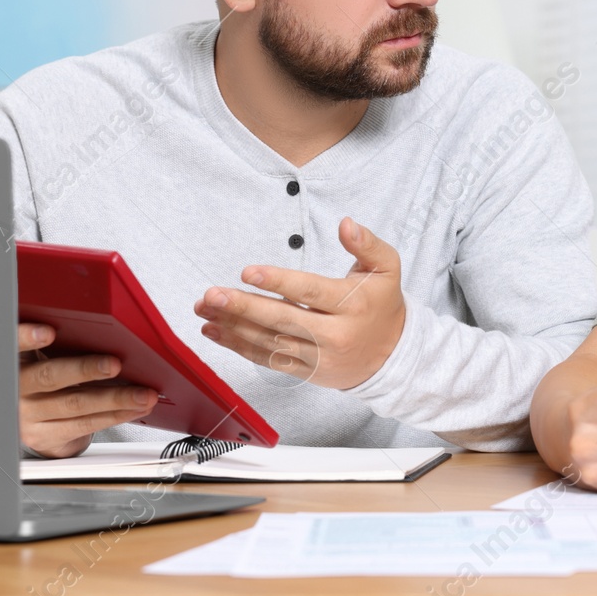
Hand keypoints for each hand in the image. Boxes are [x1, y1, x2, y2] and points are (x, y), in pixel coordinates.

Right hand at [17, 321, 156, 458]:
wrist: (34, 422)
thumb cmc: (48, 378)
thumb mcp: (43, 356)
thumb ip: (59, 344)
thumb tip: (103, 331)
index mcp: (16, 360)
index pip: (14, 344)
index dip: (27, 338)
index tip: (49, 332)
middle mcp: (17, 389)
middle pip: (50, 377)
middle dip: (86, 370)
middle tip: (114, 364)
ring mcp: (30, 416)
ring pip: (75, 405)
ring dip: (115, 399)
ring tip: (142, 394)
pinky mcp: (46, 436)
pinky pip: (85, 424)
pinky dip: (115, 416)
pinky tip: (133, 409)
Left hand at [194, 217, 405, 390]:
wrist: (392, 357)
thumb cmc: (382, 305)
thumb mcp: (387, 268)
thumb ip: (367, 244)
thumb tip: (346, 224)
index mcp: (351, 304)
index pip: (309, 292)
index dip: (278, 282)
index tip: (248, 272)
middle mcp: (333, 334)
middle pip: (283, 319)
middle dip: (243, 307)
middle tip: (212, 295)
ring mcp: (318, 356)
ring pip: (270, 341)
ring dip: (232, 326)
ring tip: (204, 310)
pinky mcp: (306, 371)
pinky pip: (269, 359)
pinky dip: (239, 347)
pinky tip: (215, 332)